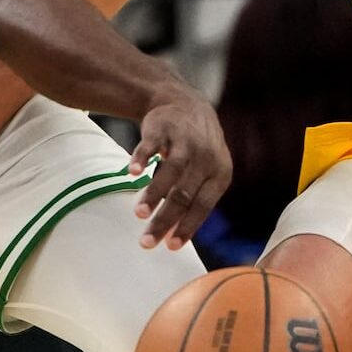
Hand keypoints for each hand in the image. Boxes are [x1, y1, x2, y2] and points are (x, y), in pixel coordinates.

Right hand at [128, 82, 232, 250]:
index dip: (187, 226)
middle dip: (164, 220)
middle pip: (184, 194)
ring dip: (153, 195)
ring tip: (138, 214)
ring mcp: (185, 140)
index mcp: (220, 173)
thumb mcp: (206, 172)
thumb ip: (193, 202)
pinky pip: (151, 146)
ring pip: (170, 172)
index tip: (169, 247)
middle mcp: (206, 157)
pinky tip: (132, 174)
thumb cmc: (196, 150)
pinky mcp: (163, 127)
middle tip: (146, 241)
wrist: (185, 104)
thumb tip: (172, 242)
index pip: (203, 206)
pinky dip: (142, 159)